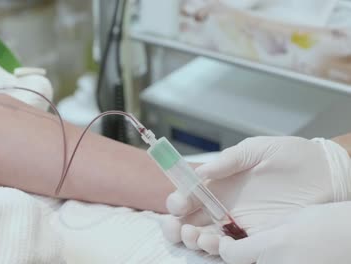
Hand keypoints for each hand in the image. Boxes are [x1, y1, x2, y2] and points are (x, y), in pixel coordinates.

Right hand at [162, 136, 350, 253]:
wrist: (325, 172)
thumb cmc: (291, 155)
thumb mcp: (257, 149)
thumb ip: (230, 159)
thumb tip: (202, 172)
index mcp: (220, 182)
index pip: (190, 194)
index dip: (178, 200)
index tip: (177, 204)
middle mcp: (224, 204)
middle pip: (190, 219)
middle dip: (176, 225)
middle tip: (176, 226)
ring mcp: (239, 222)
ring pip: (205, 235)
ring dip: (192, 238)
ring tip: (193, 236)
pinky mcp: (256, 236)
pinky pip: (231, 247)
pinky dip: (215, 248)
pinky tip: (212, 243)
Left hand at [219, 202, 350, 263]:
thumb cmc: (331, 223)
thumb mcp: (292, 219)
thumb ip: (265, 231)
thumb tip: (245, 238)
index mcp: (274, 245)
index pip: (232, 255)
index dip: (225, 248)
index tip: (225, 242)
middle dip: (243, 258)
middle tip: (247, 248)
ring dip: (261, 261)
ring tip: (275, 251)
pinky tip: (287, 257)